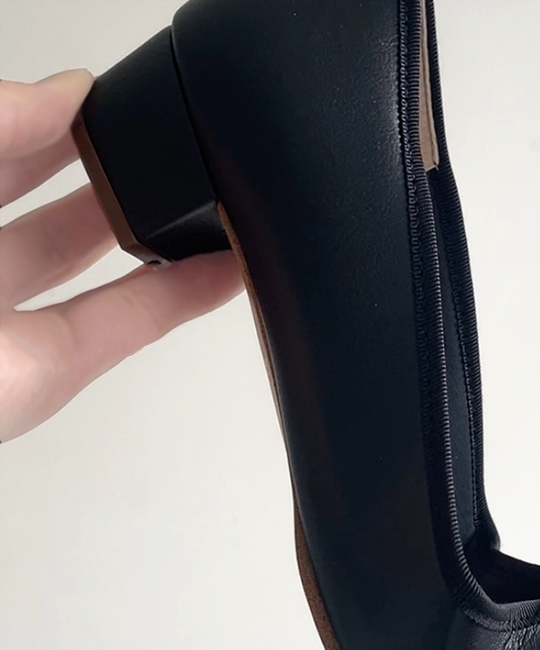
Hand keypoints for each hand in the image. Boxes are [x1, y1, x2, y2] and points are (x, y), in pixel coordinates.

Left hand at [0, 70, 242, 441]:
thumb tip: (62, 92)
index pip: (0, 148)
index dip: (52, 119)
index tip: (104, 96)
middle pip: (47, 198)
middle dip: (109, 168)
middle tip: (163, 142)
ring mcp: (2, 319)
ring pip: (95, 264)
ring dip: (159, 232)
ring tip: (210, 198)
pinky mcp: (45, 373)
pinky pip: (125, 325)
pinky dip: (182, 296)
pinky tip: (225, 267)